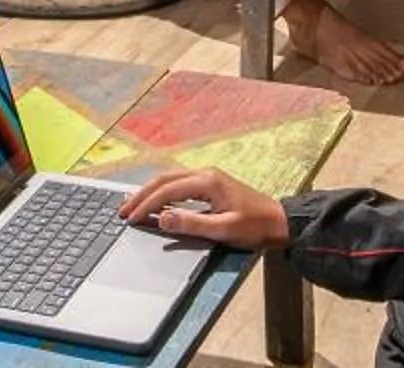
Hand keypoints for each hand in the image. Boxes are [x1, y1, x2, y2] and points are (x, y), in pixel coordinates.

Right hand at [119, 167, 290, 249]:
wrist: (281, 222)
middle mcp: (205, 174)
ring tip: (133, 207)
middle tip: (122, 211)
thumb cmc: (255, 227)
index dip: (146, 204)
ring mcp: (208, 177)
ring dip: (150, 193)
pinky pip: (179, 185)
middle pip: (164, 180)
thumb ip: (191, 223)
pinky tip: (156, 204)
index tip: (130, 218)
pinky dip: (163, 193)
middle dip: (141, 195)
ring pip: (170, 180)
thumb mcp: (223, 229)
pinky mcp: (211, 184)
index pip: (167, 190)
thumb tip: (161, 218)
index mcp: (207, 181)